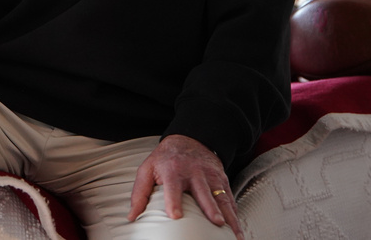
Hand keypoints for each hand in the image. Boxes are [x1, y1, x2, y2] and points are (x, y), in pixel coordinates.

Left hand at [128, 134, 242, 238]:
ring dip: (229, 216)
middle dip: (211, 208)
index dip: (174, 201)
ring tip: (234, 234)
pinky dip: (235, 215)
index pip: (173, 186)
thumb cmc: (165, 159)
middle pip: (204, 192)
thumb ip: (139, 193)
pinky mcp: (222, 180)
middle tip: (216, 223)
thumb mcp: (147, 169)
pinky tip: (238, 230)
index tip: (176, 216)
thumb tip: (132, 217)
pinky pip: (229, 199)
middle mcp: (195, 172)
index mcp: (173, 170)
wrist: (189, 139)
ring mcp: (211, 176)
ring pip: (221, 197)